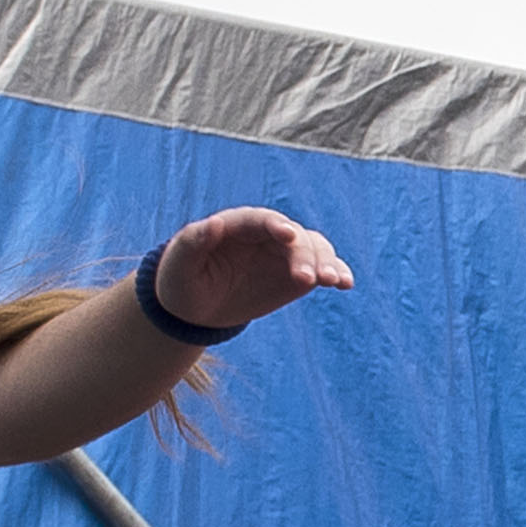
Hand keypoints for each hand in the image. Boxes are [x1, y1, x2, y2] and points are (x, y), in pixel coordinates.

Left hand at [148, 210, 353, 335]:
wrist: (196, 307)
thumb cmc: (183, 280)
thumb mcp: (180, 264)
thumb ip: (194, 241)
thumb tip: (212, 223)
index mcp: (237, 224)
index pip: (261, 220)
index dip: (275, 225)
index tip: (288, 236)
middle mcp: (266, 233)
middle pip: (294, 236)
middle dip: (303, 255)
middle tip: (307, 280)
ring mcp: (285, 252)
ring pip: (314, 248)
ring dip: (327, 262)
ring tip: (335, 282)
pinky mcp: (299, 272)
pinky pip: (322, 268)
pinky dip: (336, 272)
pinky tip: (346, 284)